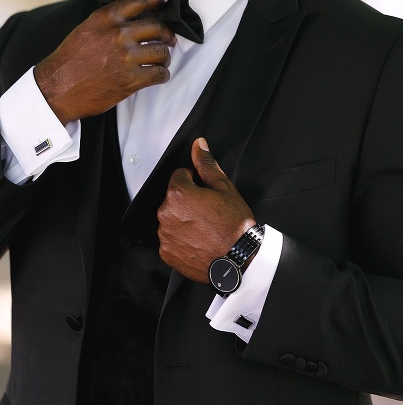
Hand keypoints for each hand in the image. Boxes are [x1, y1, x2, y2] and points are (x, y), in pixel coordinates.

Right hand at [34, 0, 176, 124]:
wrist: (57, 89)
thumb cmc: (67, 64)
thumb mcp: (84, 31)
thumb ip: (107, 23)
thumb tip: (129, 21)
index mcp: (105, 19)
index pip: (139, 1)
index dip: (155, 1)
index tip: (161, 4)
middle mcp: (118, 35)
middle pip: (157, 27)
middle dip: (166, 34)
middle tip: (168, 39)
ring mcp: (126, 58)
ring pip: (161, 52)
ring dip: (165, 57)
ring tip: (161, 61)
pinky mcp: (130, 80)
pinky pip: (159, 74)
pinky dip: (162, 75)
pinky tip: (158, 75)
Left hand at [157, 138, 256, 282]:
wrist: (239, 259)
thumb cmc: (234, 225)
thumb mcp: (225, 188)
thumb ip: (206, 165)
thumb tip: (198, 145)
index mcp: (178, 194)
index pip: (180, 176)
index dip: (195, 182)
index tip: (207, 193)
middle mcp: (165, 213)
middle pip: (173, 198)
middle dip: (188, 201)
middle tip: (209, 213)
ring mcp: (164, 234)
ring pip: (171, 218)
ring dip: (183, 220)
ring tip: (205, 229)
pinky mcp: (166, 252)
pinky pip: (170, 239)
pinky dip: (181, 239)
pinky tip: (198, 241)